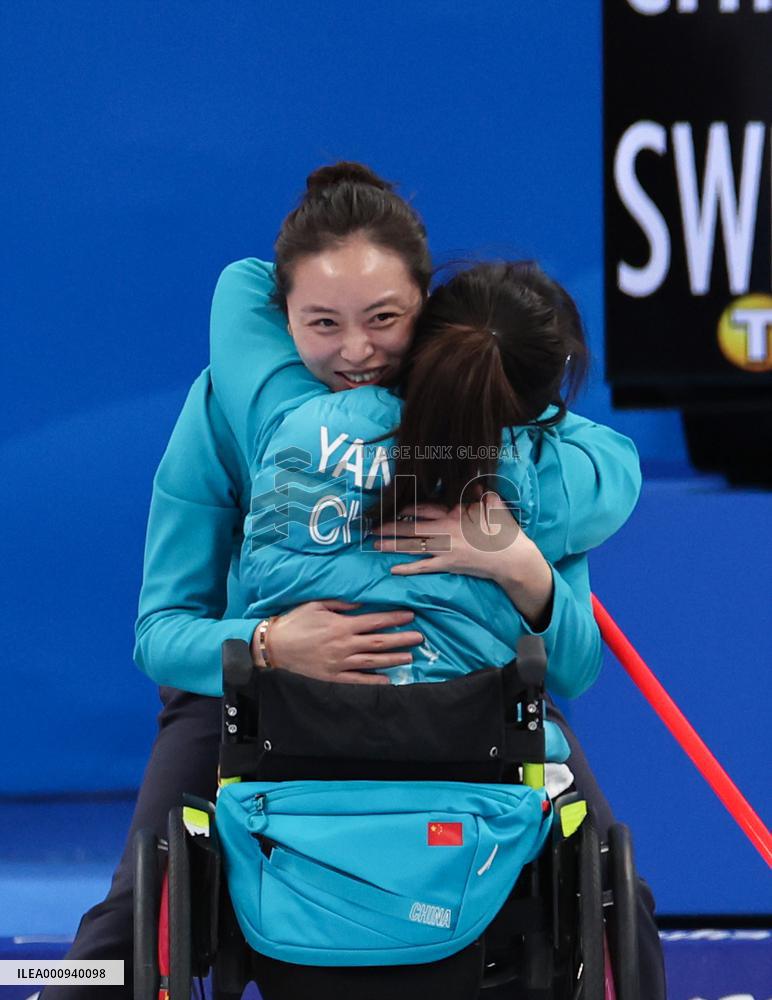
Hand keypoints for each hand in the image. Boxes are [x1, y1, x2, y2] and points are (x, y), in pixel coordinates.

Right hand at [252, 599, 423, 684]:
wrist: (274, 648)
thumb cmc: (295, 622)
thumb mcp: (316, 605)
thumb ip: (341, 604)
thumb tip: (361, 602)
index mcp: (342, 625)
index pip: (375, 621)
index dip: (395, 619)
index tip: (410, 616)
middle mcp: (344, 645)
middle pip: (380, 643)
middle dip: (402, 639)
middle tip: (419, 637)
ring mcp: (340, 663)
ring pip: (373, 662)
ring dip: (393, 660)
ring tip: (409, 657)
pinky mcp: (332, 678)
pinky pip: (357, 681)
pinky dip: (373, 681)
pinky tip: (387, 680)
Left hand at [373, 492, 528, 583]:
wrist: (511, 558)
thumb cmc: (504, 531)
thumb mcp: (494, 506)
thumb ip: (482, 494)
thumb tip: (478, 483)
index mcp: (454, 514)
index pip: (424, 508)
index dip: (405, 508)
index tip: (391, 508)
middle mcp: (445, 530)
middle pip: (411, 527)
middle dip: (390, 527)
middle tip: (372, 528)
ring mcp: (445, 549)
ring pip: (413, 546)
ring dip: (392, 545)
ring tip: (374, 545)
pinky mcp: (448, 565)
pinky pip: (424, 567)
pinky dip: (408, 569)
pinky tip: (393, 570)